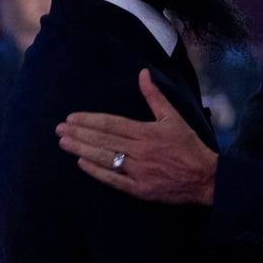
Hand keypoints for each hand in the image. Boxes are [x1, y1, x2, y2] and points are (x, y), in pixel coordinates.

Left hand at [56, 69, 217, 204]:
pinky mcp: (139, 189)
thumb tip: (143, 73)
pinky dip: (96, 171)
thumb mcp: (174, 117)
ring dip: (81, 150)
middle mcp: (139, 151)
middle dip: (79, 133)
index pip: (111, 124)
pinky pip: (113, 179)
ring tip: (63, 143)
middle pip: (103, 140)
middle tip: (59, 129)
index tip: (71, 117)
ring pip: (104, 158)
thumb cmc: (188, 145)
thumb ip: (155, 96)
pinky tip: (82, 163)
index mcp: (147, 132)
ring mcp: (138, 171)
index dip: (89, 120)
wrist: (204, 177)